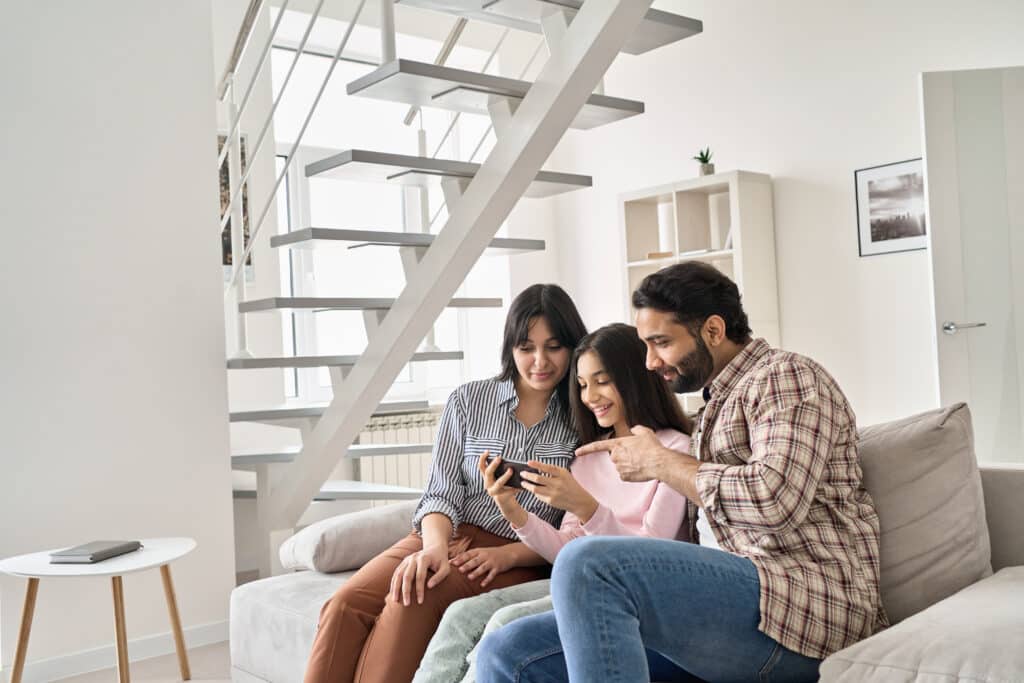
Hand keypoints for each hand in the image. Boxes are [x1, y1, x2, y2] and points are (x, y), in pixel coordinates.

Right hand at [389, 542, 449, 605]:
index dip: (419, 589)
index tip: (420, 601)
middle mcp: (414, 558)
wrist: (435, 548)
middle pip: (407, 576)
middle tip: (407, 604)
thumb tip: (429, 586)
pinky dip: (393, 583)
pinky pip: (396, 573)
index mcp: (424, 558)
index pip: (420, 576)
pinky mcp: (404, 562)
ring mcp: (407, 559)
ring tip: (395, 601)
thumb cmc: (441, 561)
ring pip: (398, 574)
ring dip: (396, 588)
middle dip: (406, 591)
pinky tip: (393, 593)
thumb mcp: (446, 568)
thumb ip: (439, 576)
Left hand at [450, 545, 513, 587]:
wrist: (508, 553)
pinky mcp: (498, 568)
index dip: (460, 558)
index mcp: (479, 551)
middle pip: (475, 561)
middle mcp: (484, 556)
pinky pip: (492, 574)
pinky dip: (487, 580)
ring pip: (483, 567)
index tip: (452, 563)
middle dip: (467, 565)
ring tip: (469, 577)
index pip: (468, 554)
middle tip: (460, 570)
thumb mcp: (480, 552)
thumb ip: (468, 556)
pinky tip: (482, 585)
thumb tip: (452, 561)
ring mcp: (491, 562)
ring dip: (476, 572)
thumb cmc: (490, 554)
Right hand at [478, 451, 527, 527]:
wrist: (506, 503)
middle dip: (493, 465)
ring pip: (498, 483)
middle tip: (499, 457)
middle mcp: (487, 485)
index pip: (481, 467)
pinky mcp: (501, 498)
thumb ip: (502, 472)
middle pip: (488, 473)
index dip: (482, 459)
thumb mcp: (501, 478)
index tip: (488, 451)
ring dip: (505, 476)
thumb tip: (511, 464)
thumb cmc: (505, 487)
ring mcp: (493, 492)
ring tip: (511, 470)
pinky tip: (521, 486)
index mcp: (487, 478)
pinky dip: (516, 488)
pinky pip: (509, 491)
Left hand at [520, 462, 598, 521]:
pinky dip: (534, 492)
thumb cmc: (571, 485)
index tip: (528, 462)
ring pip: (535, 489)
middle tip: (522, 473)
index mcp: (562, 474)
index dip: (537, 464)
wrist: (579, 501)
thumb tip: (537, 468)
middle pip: (538, 479)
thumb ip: (553, 471)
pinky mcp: (551, 501)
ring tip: (523, 482)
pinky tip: (532, 489)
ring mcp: (554, 493)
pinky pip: (539, 496)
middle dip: (527, 476)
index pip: (547, 468)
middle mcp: (557, 483)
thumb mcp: (565, 474)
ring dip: (527, 485)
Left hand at [576, 425, 694, 482]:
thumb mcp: (644, 432)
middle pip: (615, 456)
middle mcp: (615, 456)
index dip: (586, 449)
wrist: (658, 463)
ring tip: (641, 461)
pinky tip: (640, 470)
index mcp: (617, 444)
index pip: (597, 446)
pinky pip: (625, 475)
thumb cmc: (652, 447)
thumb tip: (634, 430)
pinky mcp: (624, 477)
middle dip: (623, 456)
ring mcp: (618, 467)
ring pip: (621, 466)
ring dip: (629, 464)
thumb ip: (636, 429)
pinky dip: (631, 473)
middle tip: (637, 454)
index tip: (577, 452)